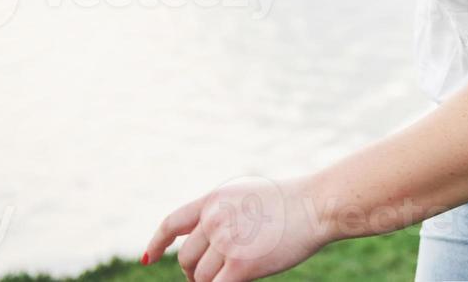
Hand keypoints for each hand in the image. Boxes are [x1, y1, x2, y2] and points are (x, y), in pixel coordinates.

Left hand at [142, 173, 332, 281]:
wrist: (317, 204)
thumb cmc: (291, 202)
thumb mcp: (247, 194)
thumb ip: (223, 212)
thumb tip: (201, 242)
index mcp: (214, 199)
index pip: (173, 223)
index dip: (158, 242)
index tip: (150, 257)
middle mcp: (215, 218)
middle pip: (186, 258)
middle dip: (194, 271)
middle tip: (211, 276)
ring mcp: (227, 242)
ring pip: (200, 277)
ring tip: (231, 276)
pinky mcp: (241, 265)